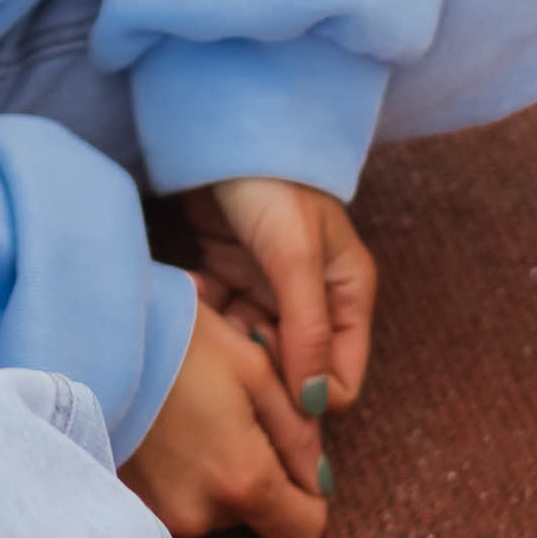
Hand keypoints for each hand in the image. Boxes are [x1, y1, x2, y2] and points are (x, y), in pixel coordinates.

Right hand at [124, 295, 333, 537]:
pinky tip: (164, 433)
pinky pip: (180, 502)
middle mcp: (201, 515)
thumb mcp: (254, 369)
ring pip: (217, 509)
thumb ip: (299, 431)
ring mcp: (160, 516)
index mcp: (242, 480)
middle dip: (256, 472)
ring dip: (217, 472)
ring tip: (190, 416)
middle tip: (229, 413)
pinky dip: (182, 475)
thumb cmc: (175, 342)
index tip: (289, 452)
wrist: (85, 340)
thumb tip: (319, 479)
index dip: (309, 495)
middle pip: (258, 516)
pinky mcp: (131, 508)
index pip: (304, 532)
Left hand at [180, 175, 375, 420]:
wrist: (225, 132)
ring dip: (228, 344)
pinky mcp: (232, 276)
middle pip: (293, 368)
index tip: (266, 369)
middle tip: (231, 345)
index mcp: (347, 296)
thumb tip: (314, 405)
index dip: (305, 389)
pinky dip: (205, 315)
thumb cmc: (274, 186)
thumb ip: (307, 330)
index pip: (339, 378)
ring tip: (205, 322)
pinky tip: (190, 292)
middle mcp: (314, 299)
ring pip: (251, 347)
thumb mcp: (296, 258)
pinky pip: (220, 317)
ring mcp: (270, 289)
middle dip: (261, 369)